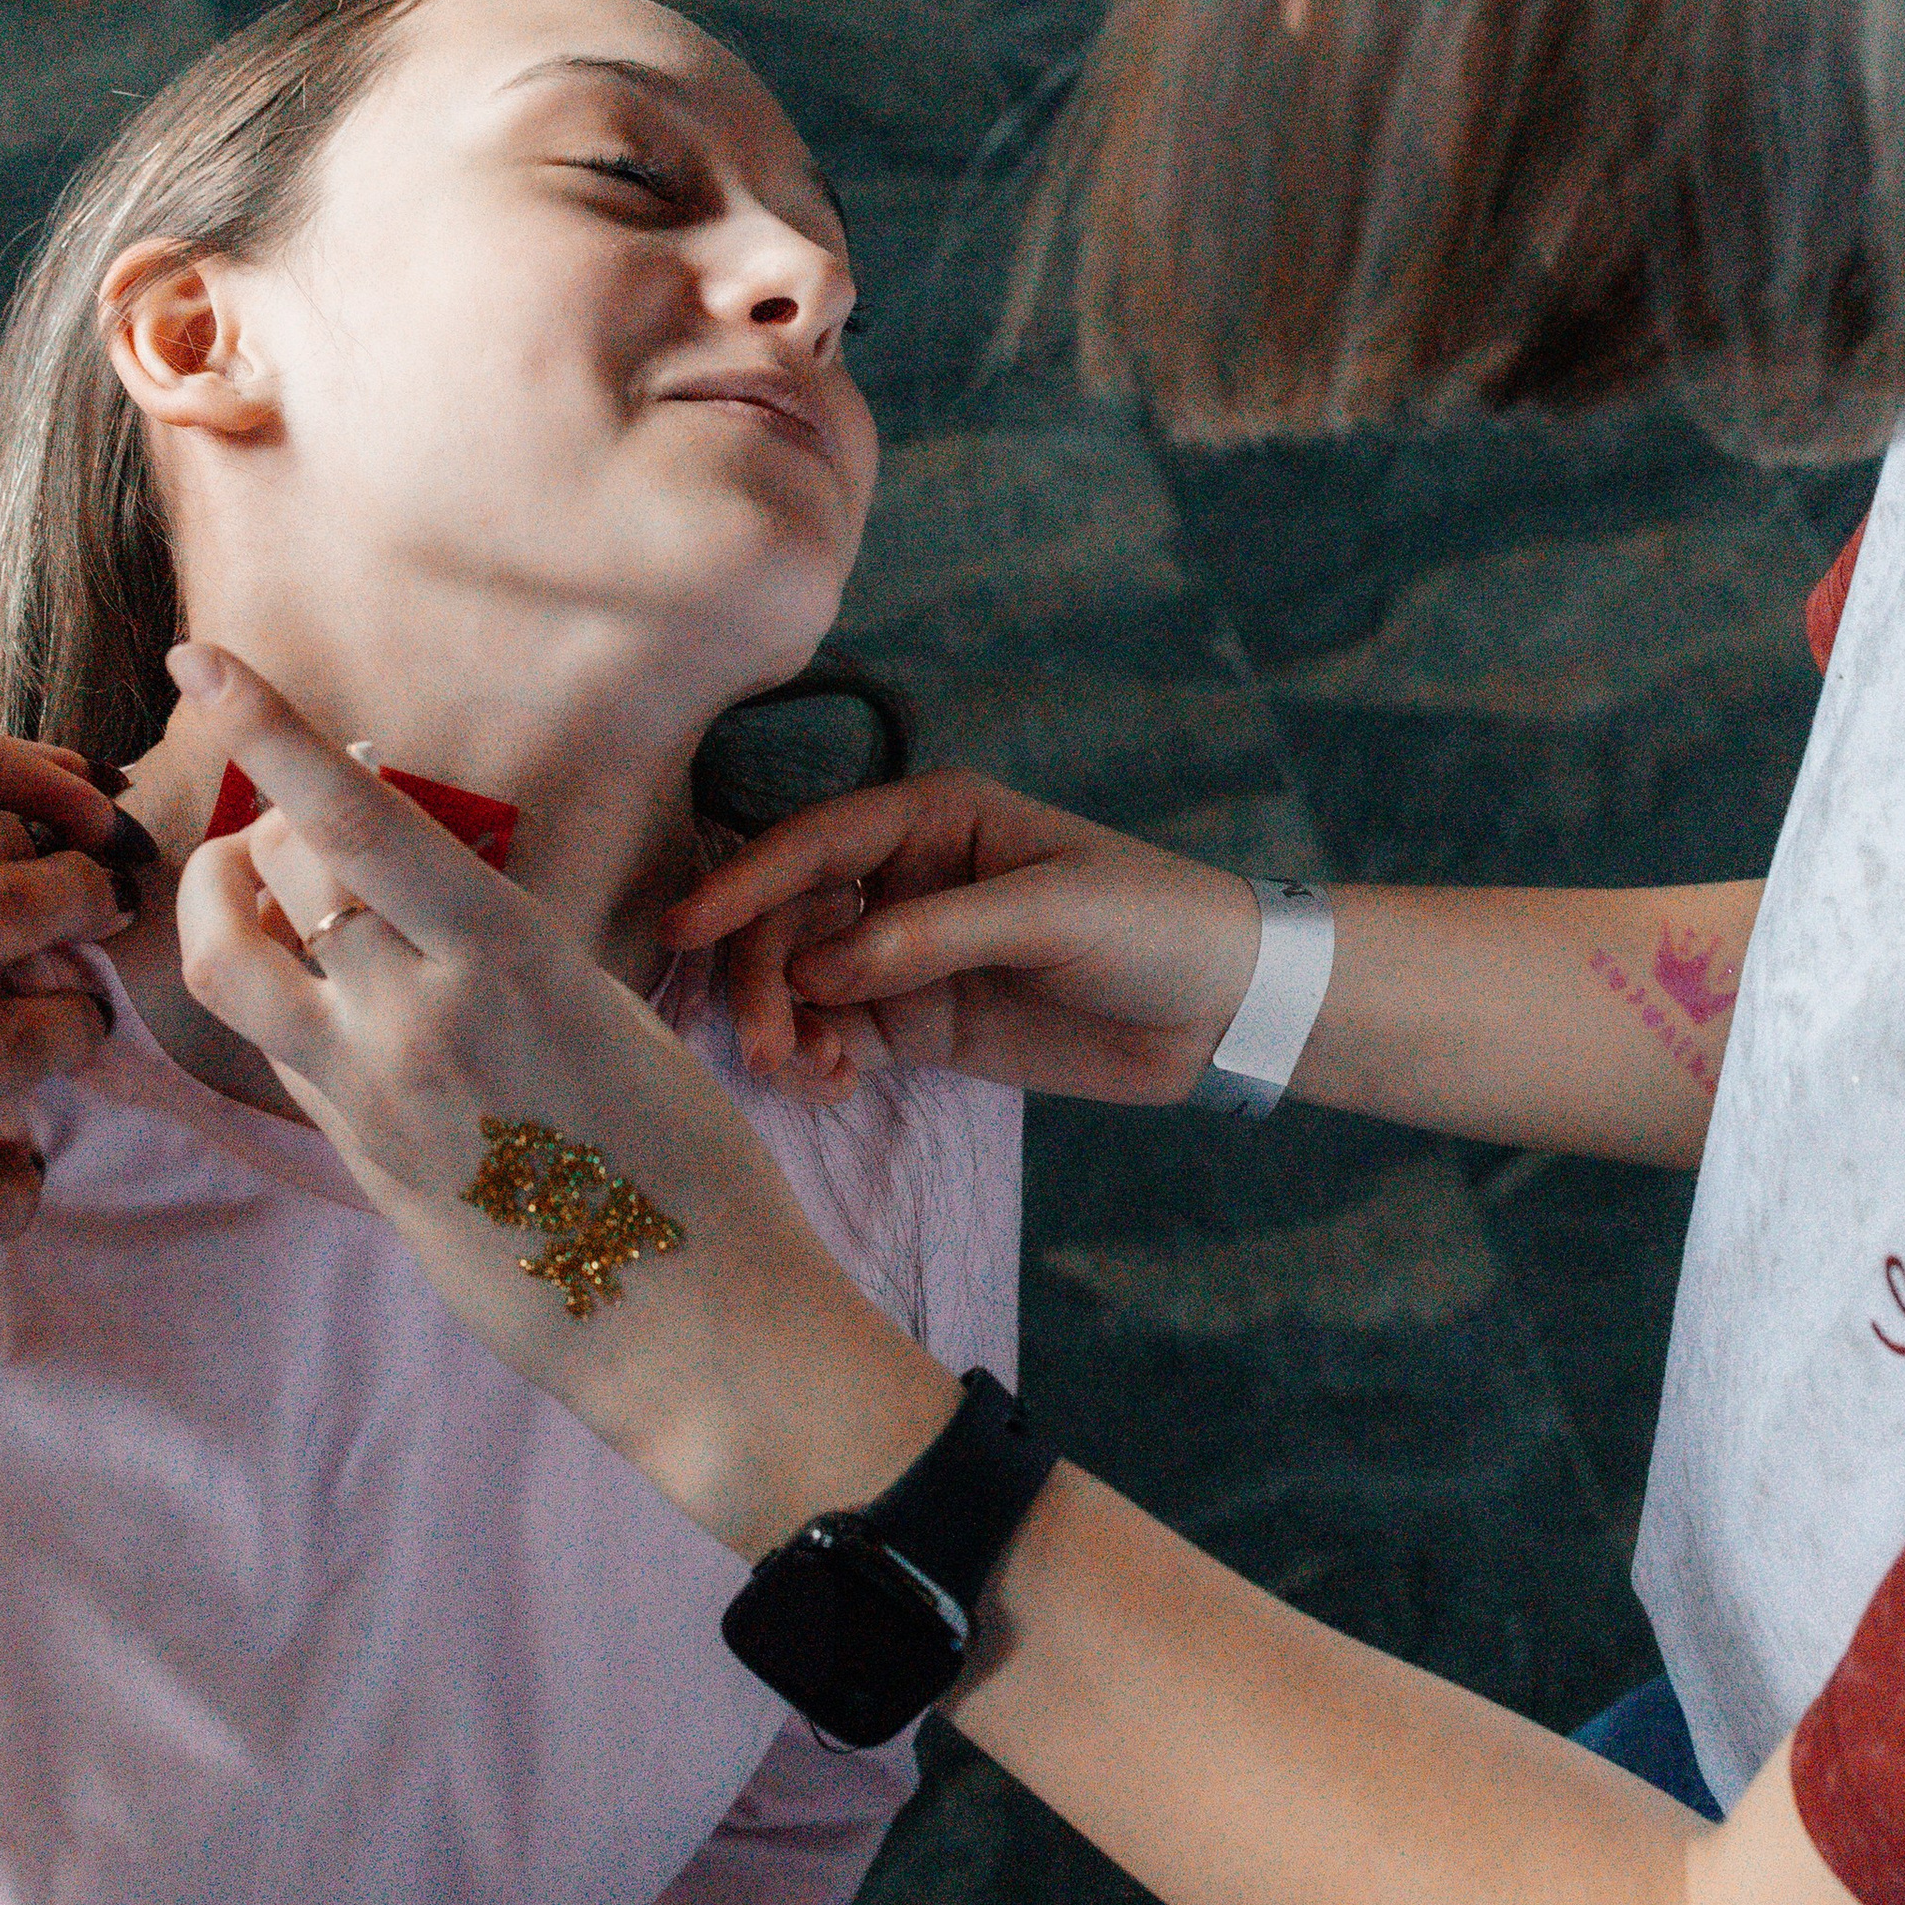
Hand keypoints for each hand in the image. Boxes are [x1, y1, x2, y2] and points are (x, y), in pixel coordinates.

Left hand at [163, 647, 950, 1540]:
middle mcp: (416, 1017)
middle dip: (275, 810)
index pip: (351, 819)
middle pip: (277, 868)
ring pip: (234, 957)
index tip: (201, 656)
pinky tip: (336, 986)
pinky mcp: (353, 1157)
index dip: (267, 727)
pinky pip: (279, 1043)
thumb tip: (412, 901)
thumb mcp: (605, 1008)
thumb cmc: (685, 1155)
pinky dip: (282, 985)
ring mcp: (370, 1093)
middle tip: (311, 799)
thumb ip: (495, 949)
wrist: (689, 1313)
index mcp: (502, 956)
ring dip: (227, 896)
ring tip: (262, 881)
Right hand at [662, 768, 1263, 1102]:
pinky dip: (819, 1061)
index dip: (743, 884)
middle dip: (762, 979)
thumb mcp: (1051, 915)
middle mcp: (904, 877)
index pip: (813, 843)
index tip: (682, 930)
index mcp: (932, 817)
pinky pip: (840, 1037)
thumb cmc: (1151, 924)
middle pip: (790, 919)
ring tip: (801, 1075)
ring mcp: (906, 954)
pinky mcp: (920, 1022)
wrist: (1222, 1007)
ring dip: (783, 1027)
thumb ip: (931, 936)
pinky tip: (828, 1087)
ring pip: (803, 984)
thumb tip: (818, 970)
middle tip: (764, 1048)